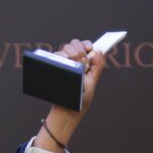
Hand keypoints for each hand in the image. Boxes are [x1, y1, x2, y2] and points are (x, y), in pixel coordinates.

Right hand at [34, 38, 106, 152]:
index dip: (86, 44)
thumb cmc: (81, 97)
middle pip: (74, 44)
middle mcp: (72, 61)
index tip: (89, 48)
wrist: (69, 108)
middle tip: (82, 61)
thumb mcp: (92, 81)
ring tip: (75, 63)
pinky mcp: (53, 68)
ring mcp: (62, 64)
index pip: (84, 46)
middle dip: (80, 49)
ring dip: (72, 52)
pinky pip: (55, 55)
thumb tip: (99, 51)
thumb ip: (98, 66)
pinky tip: (65, 59)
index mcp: (83, 62)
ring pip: (65, 48)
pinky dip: (60, 55)